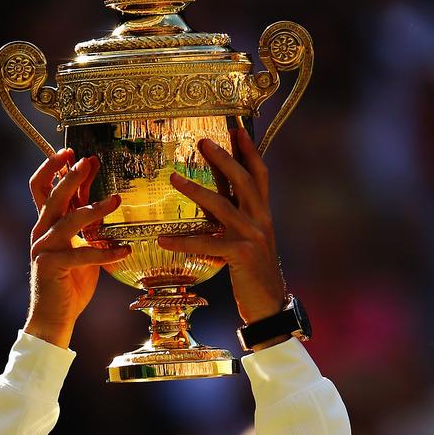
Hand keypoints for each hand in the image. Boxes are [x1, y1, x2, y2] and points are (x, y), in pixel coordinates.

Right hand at [24, 150, 129, 348]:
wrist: (55, 316)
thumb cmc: (71, 281)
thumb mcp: (81, 244)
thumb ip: (86, 223)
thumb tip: (101, 198)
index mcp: (46, 223)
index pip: (42, 186)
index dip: (53, 166)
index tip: (72, 151)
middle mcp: (41, 231)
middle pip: (53, 195)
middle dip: (72, 176)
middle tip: (89, 161)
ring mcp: (44, 248)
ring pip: (69, 220)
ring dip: (94, 209)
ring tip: (117, 201)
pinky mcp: (51, 266)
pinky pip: (82, 254)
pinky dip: (105, 252)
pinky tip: (125, 250)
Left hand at [161, 129, 285, 329]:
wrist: (269, 306)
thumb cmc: (254, 273)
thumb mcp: (249, 240)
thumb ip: (236, 218)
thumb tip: (215, 199)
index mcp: (264, 214)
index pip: (259, 174)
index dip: (249, 150)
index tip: (236, 128)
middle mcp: (261, 220)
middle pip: (243, 180)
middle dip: (223, 158)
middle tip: (202, 140)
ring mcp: (254, 236)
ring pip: (223, 205)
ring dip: (196, 189)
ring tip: (174, 178)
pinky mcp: (242, 255)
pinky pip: (208, 243)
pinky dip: (184, 241)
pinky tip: (163, 241)